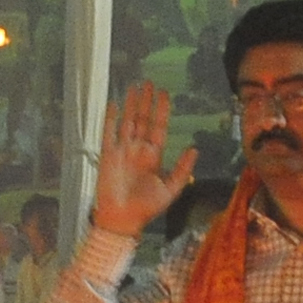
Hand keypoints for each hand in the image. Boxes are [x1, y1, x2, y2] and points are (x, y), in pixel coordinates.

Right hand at [86, 84, 194, 236]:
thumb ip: (182, 169)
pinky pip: (109, 132)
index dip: (161, 110)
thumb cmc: (146, 208)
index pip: (159, 127)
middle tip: (149, 82)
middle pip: (143, 120)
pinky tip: (114, 104)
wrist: (122, 220)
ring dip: (131, 105)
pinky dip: (111, 118)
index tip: (164, 93)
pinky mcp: (108, 155)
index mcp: (153, 156)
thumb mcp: (170, 189)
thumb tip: (194, 149)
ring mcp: (122, 150)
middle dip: (146, 102)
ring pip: (127, 121)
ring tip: (134, 87)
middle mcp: (138, 149)